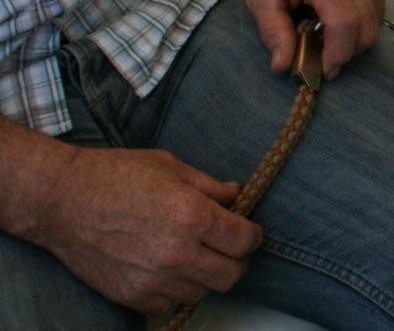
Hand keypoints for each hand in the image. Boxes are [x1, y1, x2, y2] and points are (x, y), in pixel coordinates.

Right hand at [30, 147, 261, 313]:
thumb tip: (237, 196)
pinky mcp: (131, 296)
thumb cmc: (115, 175)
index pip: (244, 241)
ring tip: (194, 255)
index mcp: (191, 215)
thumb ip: (211, 186)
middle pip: (231, 275)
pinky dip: (174, 290)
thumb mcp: (172, 167)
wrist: (61, 200)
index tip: (249, 232)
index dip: (253, 236)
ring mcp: (152, 279)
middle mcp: (176, 252)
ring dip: (205, 276)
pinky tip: (167, 269)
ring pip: (202, 292)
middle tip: (228, 247)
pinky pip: (169, 304)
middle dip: (237, 260)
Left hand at [246, 0, 385, 78]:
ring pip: (375, 25)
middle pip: (366, 30)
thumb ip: (273, 31)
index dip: (337, 54)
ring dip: (354, 41)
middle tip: (321, 56)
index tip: (322, 69)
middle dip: (346, 53)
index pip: (345, 23)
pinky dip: (361, 26)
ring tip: (327, 35)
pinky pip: (378, 13)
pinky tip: (338, 20)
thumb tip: (284, 67)